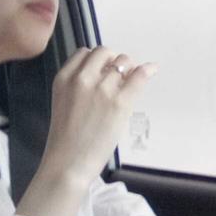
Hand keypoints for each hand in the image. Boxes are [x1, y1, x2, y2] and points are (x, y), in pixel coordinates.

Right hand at [43, 45, 157, 184]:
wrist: (68, 163)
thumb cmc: (65, 139)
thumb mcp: (64, 102)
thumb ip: (79, 85)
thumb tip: (105, 74)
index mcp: (64, 78)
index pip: (85, 53)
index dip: (97, 61)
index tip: (103, 71)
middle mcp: (83, 78)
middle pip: (104, 51)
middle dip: (113, 60)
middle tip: (119, 76)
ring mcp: (102, 89)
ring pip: (123, 61)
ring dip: (129, 69)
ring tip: (129, 83)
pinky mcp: (120, 102)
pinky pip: (139, 75)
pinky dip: (147, 70)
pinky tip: (152, 70)